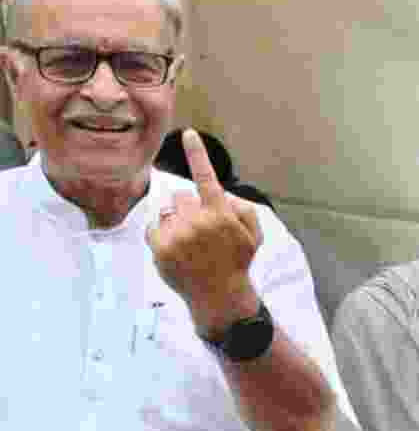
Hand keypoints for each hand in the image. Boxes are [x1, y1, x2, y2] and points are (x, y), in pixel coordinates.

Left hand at [146, 129, 263, 337]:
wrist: (219, 296)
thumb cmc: (237, 262)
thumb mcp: (254, 234)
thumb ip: (242, 210)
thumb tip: (222, 195)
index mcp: (221, 214)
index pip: (206, 177)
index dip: (197, 153)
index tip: (188, 134)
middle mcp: (198, 221)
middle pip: (181, 196)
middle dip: (188, 207)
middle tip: (200, 230)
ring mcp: (178, 234)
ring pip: (167, 210)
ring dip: (175, 220)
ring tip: (188, 243)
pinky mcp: (160, 248)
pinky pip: (153, 226)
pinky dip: (161, 233)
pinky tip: (175, 248)